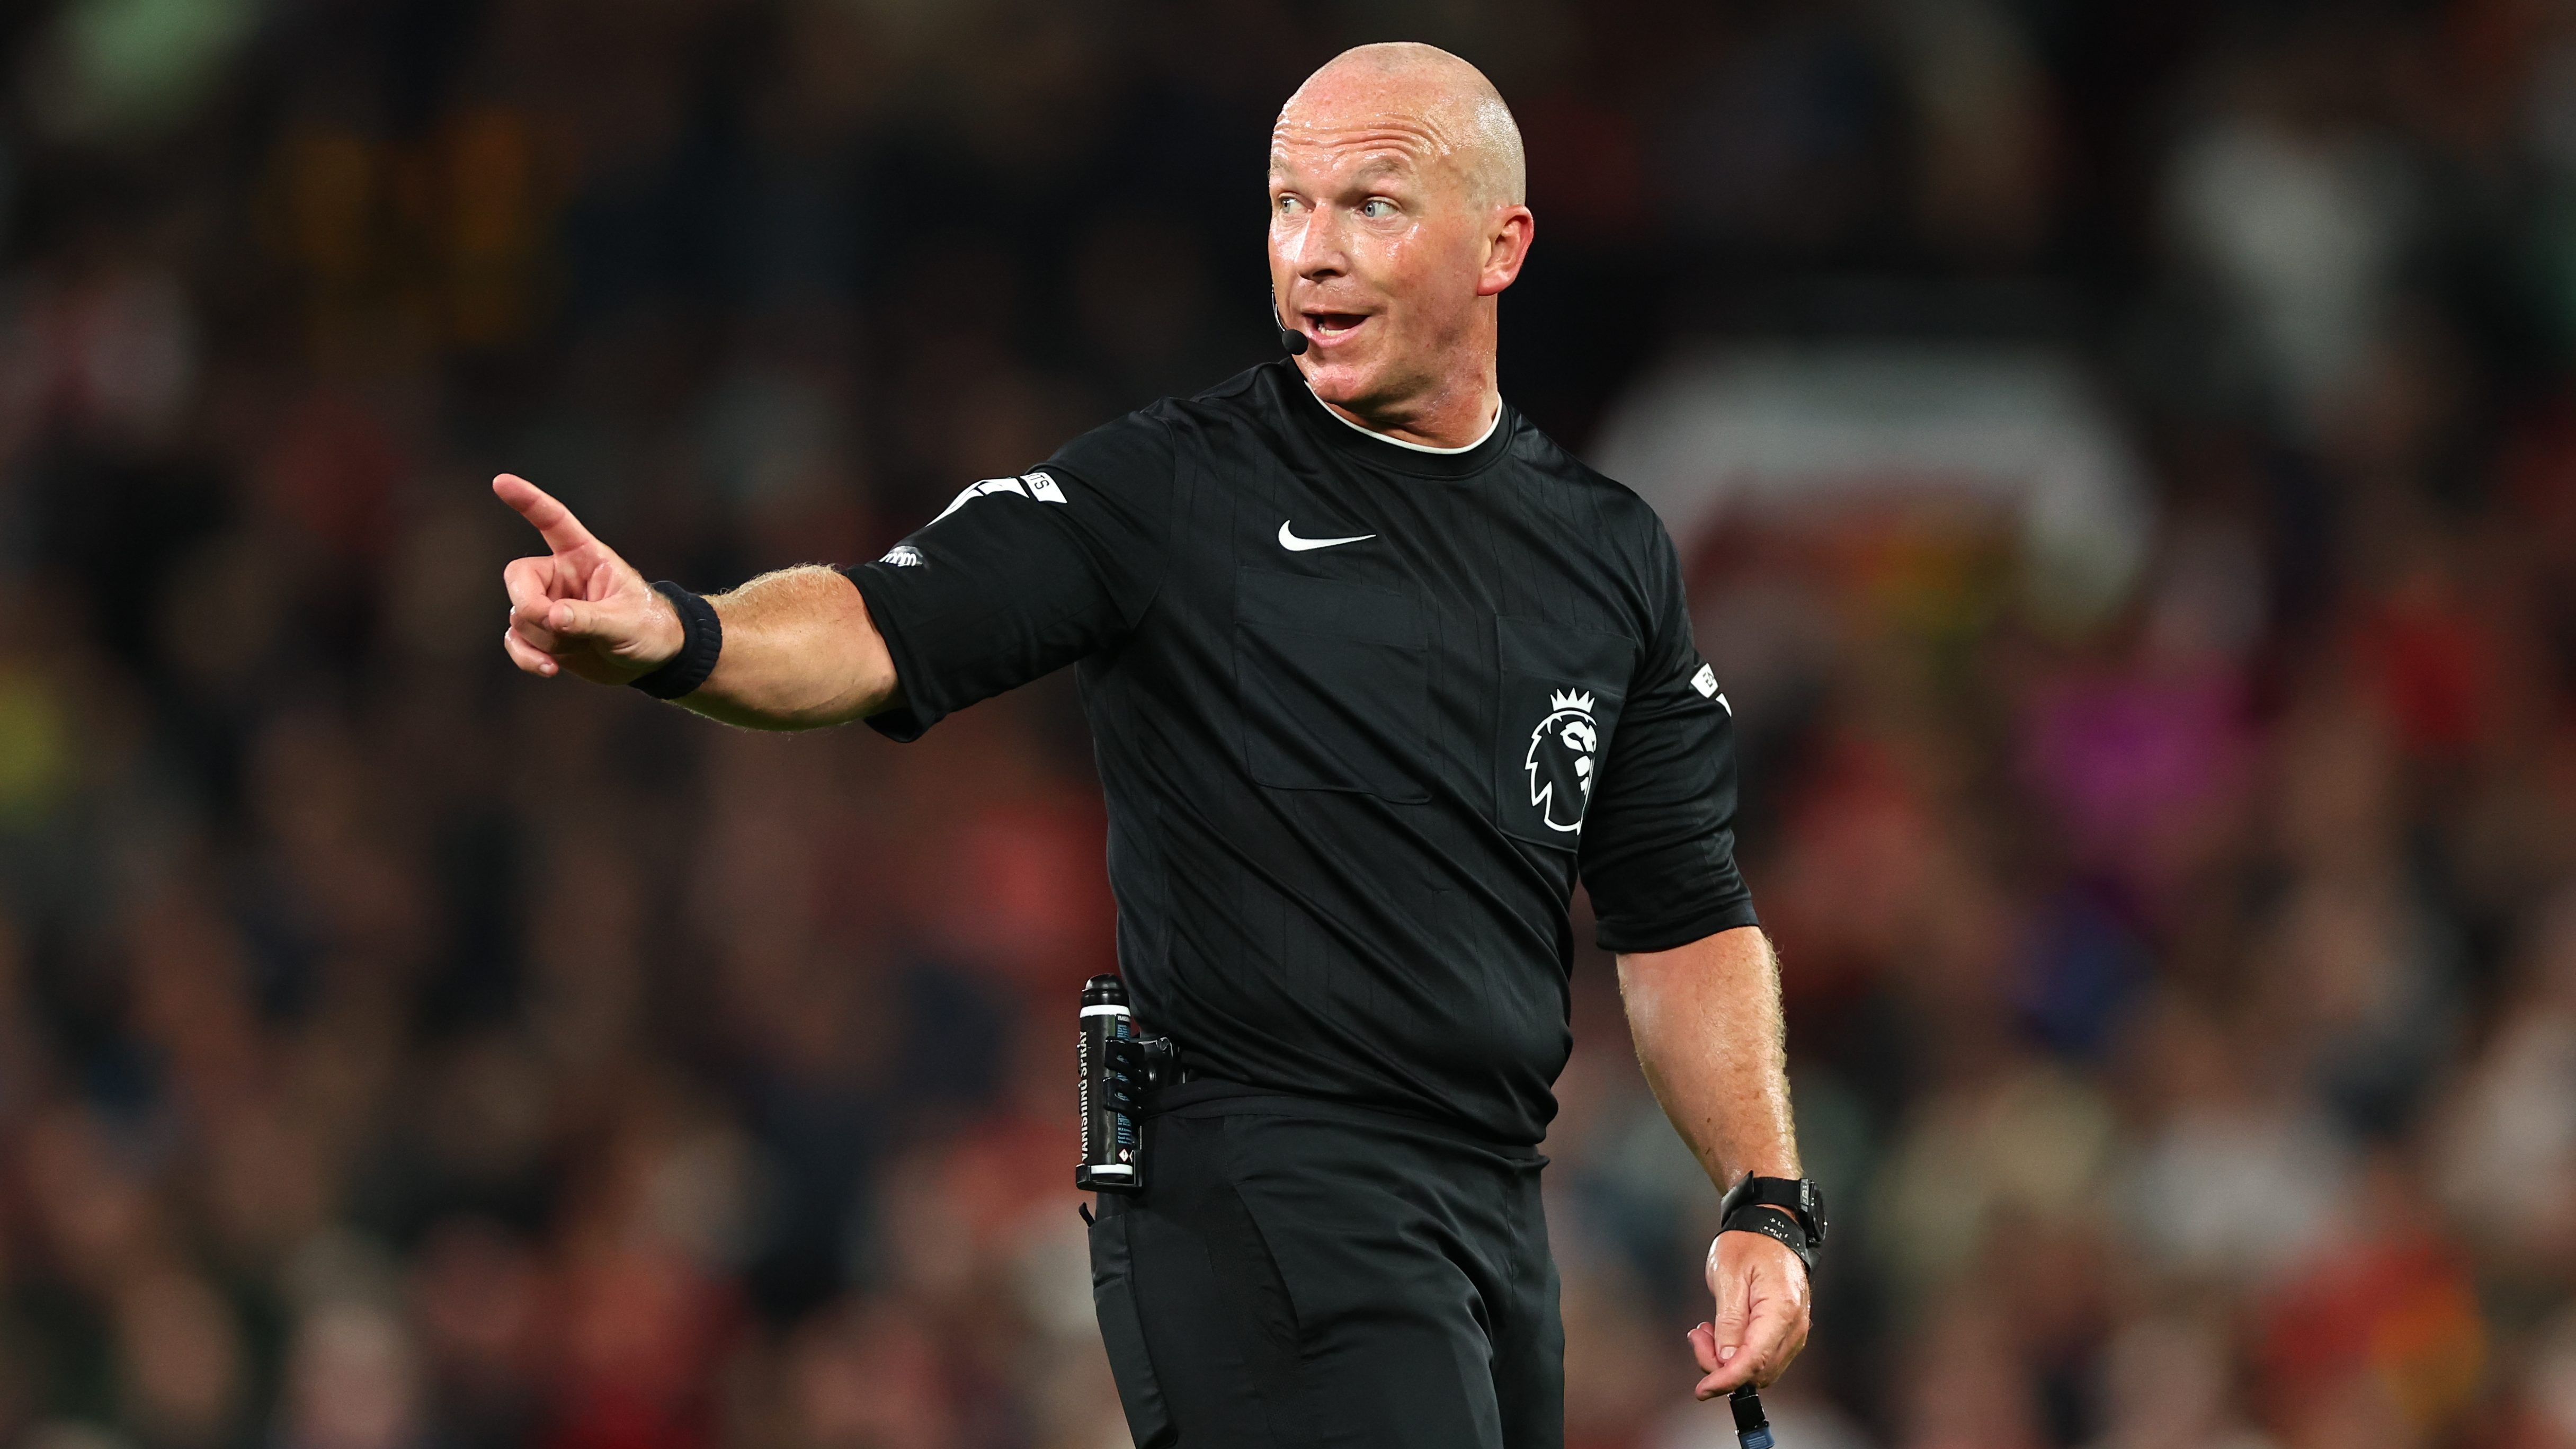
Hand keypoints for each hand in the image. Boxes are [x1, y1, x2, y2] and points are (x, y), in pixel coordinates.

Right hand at [494, 473, 684, 683]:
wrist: (654, 660)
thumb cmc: (651, 628)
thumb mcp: (628, 623)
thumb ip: (591, 619)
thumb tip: (551, 617)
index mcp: (585, 556)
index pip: (553, 521)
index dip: (528, 501)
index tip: (501, 481)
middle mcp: (561, 576)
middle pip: (518, 578)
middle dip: (527, 604)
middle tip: (551, 624)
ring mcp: (549, 605)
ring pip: (519, 615)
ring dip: (540, 637)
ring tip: (574, 649)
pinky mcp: (544, 634)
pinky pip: (516, 641)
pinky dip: (526, 657)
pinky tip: (549, 669)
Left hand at [1688, 1221, 1810, 1398]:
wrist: (1769, 1228)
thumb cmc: (1748, 1245)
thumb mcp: (1729, 1277)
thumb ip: (1729, 1323)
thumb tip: (1725, 1360)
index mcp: (1780, 1310)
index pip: (1754, 1360)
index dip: (1726, 1379)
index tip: (1702, 1390)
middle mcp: (1794, 1326)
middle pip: (1757, 1370)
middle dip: (1721, 1366)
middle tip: (1697, 1338)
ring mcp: (1794, 1330)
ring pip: (1760, 1368)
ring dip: (1728, 1359)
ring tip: (1705, 1331)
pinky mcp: (1786, 1332)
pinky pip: (1763, 1356)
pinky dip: (1739, 1353)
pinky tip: (1721, 1333)